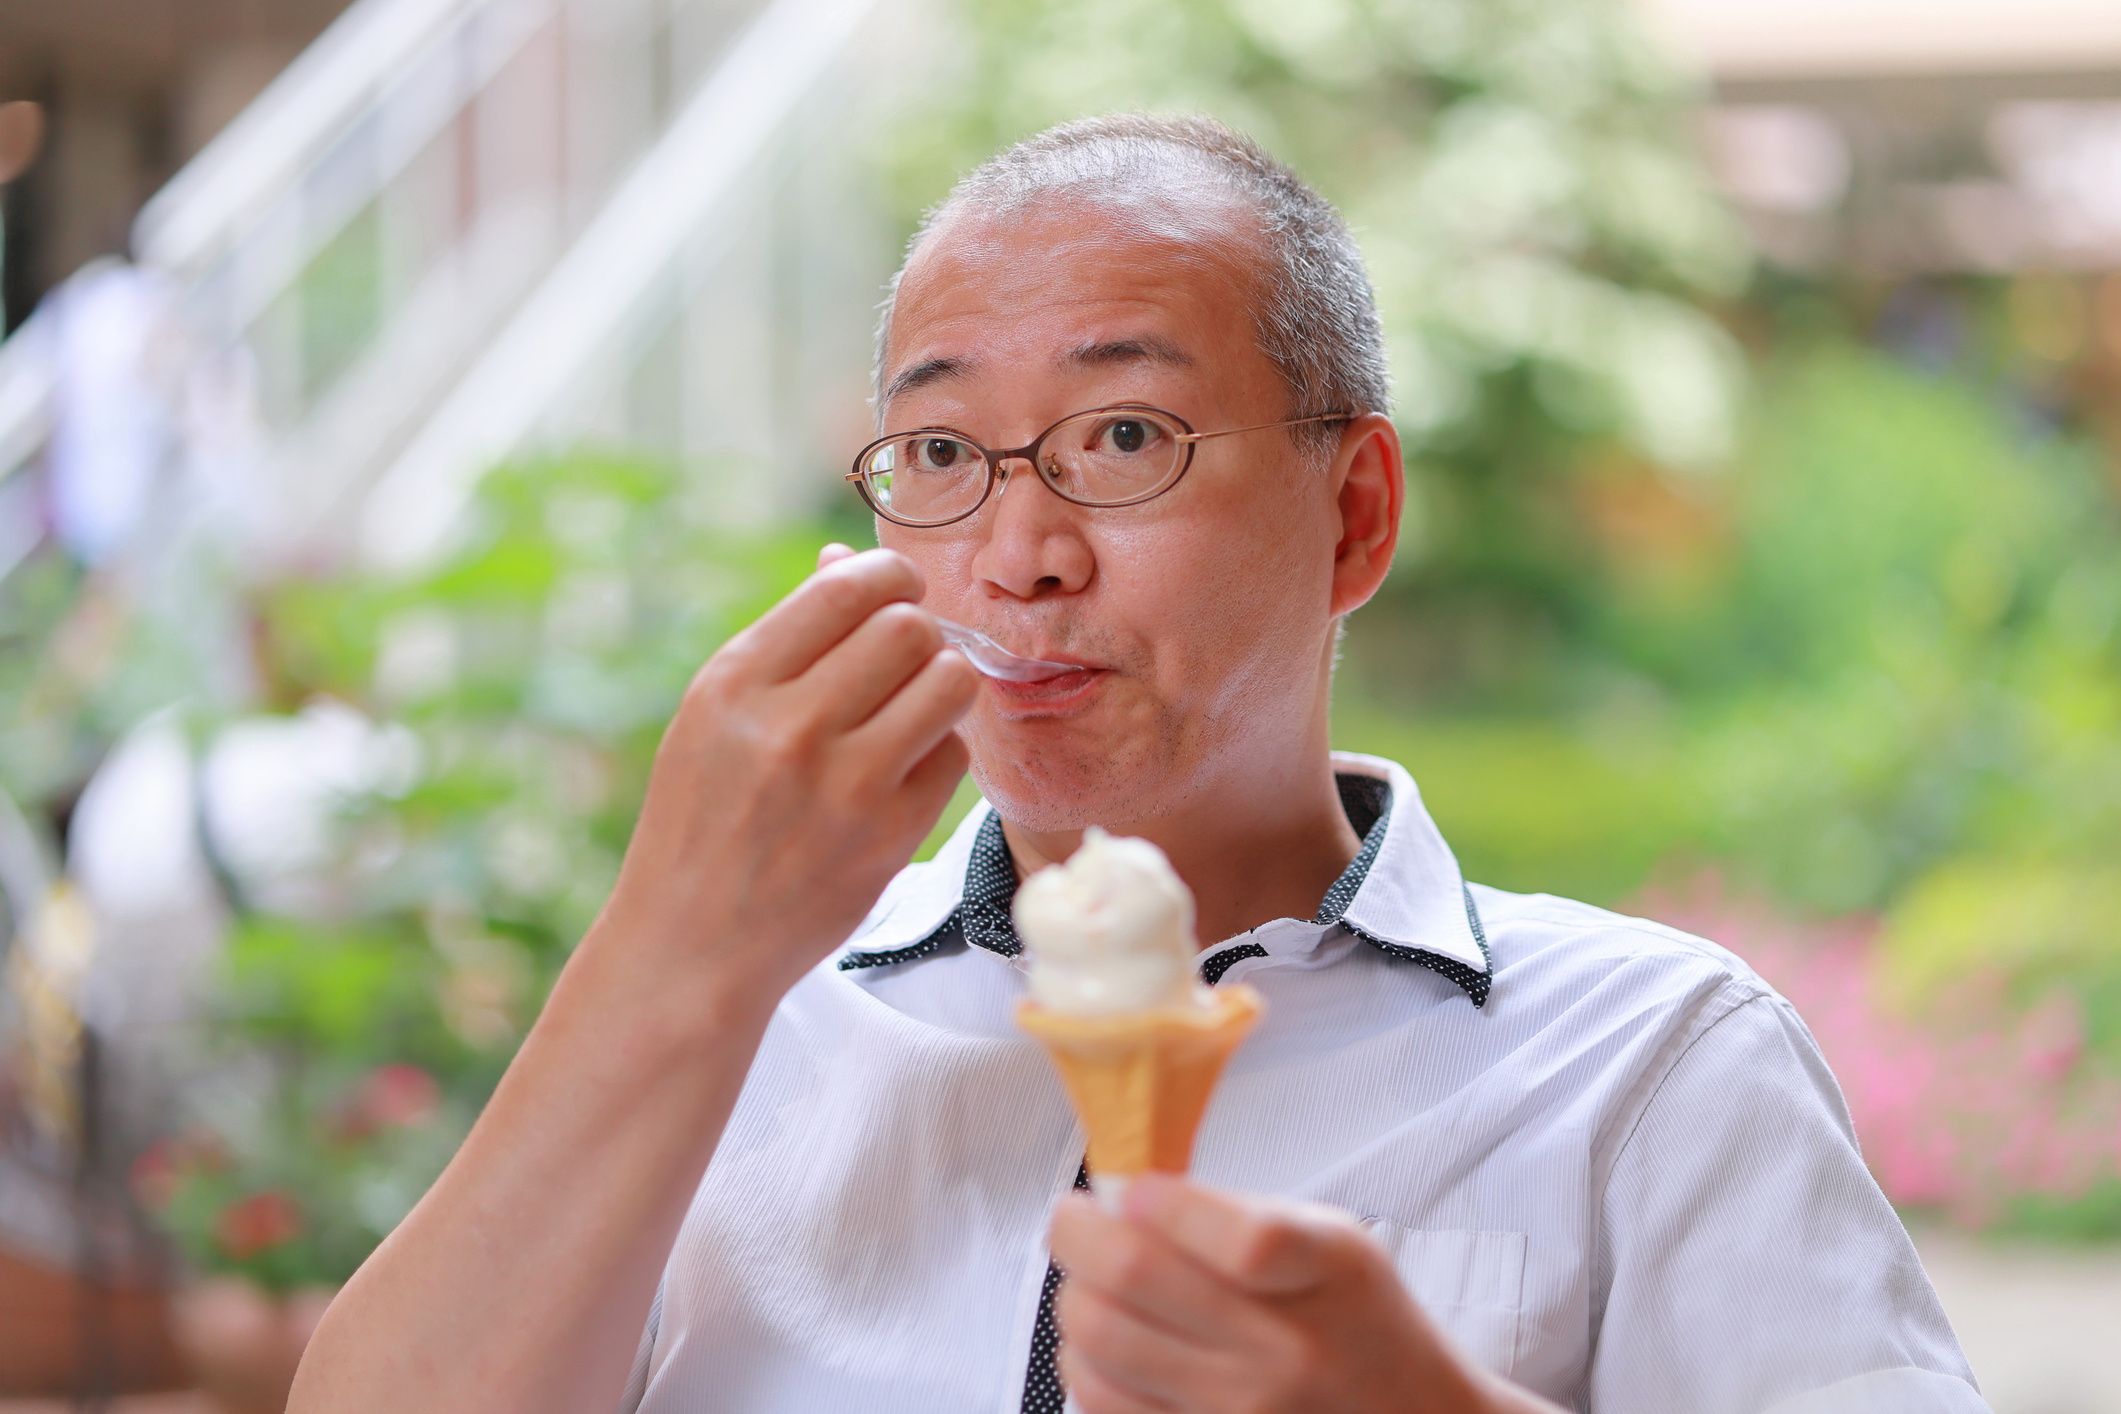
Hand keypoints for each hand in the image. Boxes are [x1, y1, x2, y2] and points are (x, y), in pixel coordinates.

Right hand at [588, 542, 977, 1014]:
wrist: (691, 945)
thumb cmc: (702, 818)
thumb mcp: (712, 717)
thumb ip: (786, 639)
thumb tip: (850, 559)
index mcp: (734, 684)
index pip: (846, 587)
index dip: (888, 576)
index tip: (894, 591)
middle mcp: (789, 728)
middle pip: (908, 627)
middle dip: (916, 629)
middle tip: (904, 655)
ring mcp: (846, 786)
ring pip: (948, 680)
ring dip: (941, 681)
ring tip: (912, 703)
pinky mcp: (890, 837)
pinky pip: (953, 754)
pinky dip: (937, 749)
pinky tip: (902, 765)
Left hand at [1049, 1174, 1563, 1413]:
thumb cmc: (1352, 1314)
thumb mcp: (1330, 1237)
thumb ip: (1232, 1211)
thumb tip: (1119, 1196)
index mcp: (1325, 1272)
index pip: (1240, 1240)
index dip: (1163, 1203)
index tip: (1133, 1188)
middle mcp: (1285, 1353)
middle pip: (1136, 1278)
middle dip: (1077, 1230)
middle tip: (1075, 1217)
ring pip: (1100, 1341)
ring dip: (1074, 1296)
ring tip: (1091, 1281)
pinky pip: (1099, 1401)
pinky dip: (1083, 1360)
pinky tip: (1107, 1339)